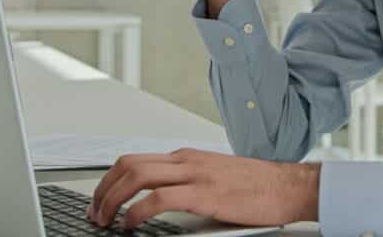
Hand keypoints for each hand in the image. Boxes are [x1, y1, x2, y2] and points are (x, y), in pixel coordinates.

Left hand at [87, 148, 320, 229]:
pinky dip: (137, 212)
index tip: (100, 201)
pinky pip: (159, 199)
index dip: (109, 181)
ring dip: (113, 200)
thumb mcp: (214, 178)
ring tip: (106, 221)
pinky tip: (131, 225)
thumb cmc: (257, 186)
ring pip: (137, 176)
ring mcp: (195, 174)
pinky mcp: (205, 194)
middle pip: (128, 165)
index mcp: (187, 157)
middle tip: (95, 213)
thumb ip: (187, 184)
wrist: (287, 186)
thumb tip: (156, 202)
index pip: (135, 160)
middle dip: (103, 190)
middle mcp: (186, 160)